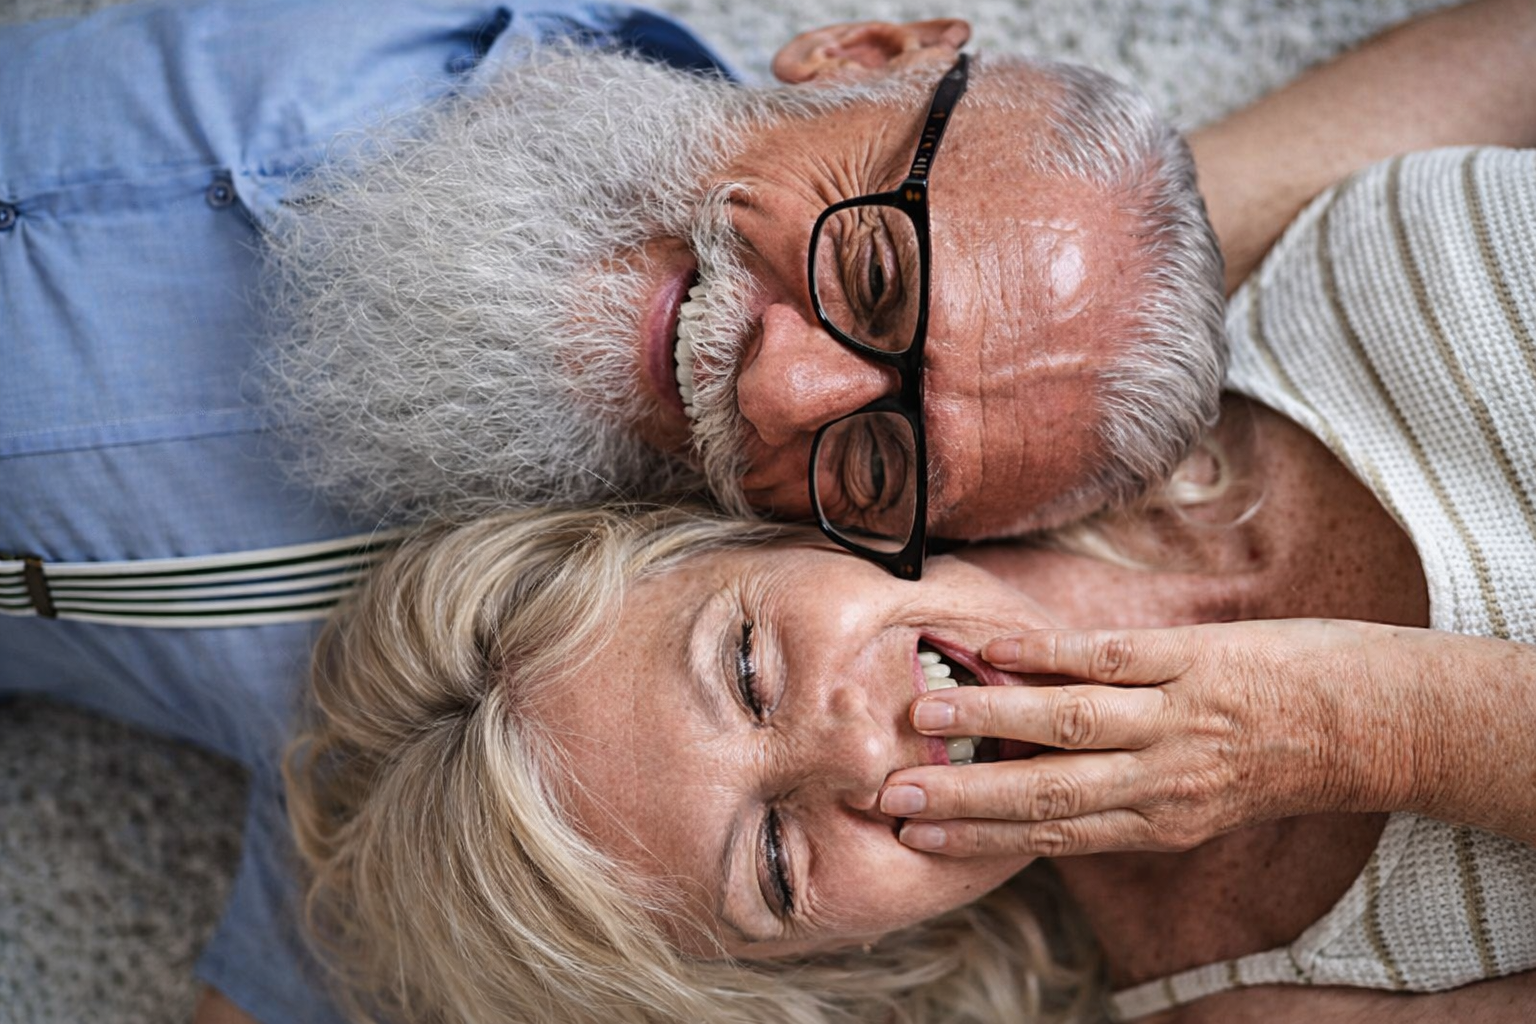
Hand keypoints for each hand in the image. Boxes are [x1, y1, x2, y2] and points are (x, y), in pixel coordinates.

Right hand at [880, 619, 1426, 857]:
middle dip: (964, 798)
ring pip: (1068, 723)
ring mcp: (1175, 717)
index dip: (978, 838)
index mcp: (1159, 820)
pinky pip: (1108, 658)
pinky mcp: (1193, 660)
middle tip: (892, 796)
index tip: (914, 839)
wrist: (1372, 718)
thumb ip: (1125, 797)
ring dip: (991, 720)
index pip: (1051, 835)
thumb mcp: (1200, 799)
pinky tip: (996, 647)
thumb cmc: (1278, 757)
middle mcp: (1162, 779)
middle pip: (1045, 793)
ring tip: (925, 716)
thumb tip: (1042, 784)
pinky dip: (1048, 654)